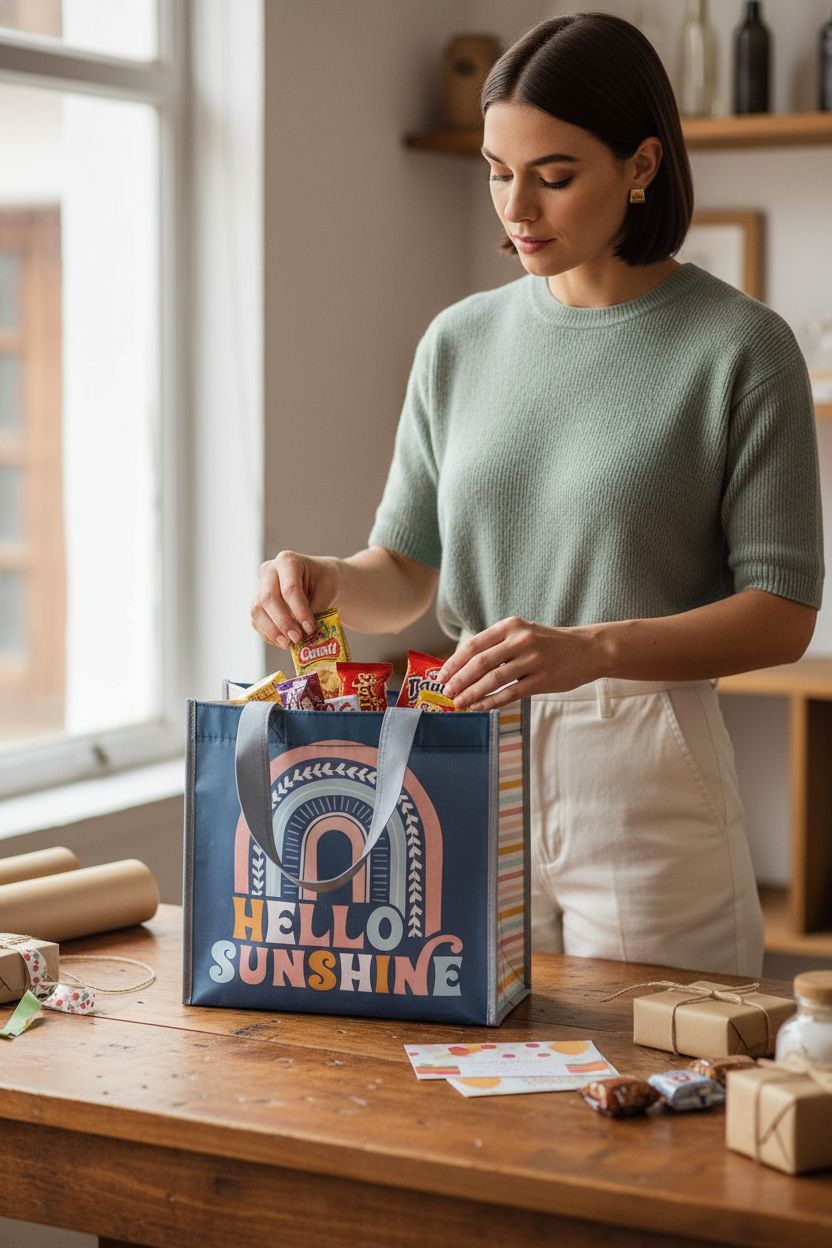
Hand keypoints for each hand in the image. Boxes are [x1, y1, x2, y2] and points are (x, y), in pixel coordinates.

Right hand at [250, 550, 340, 648]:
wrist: (317, 579)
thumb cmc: (323, 582)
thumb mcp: (327, 589)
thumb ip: (316, 607)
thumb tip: (305, 632)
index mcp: (288, 561)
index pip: (290, 588)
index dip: (299, 611)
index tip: (310, 628)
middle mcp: (269, 571)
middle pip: (268, 598)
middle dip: (283, 622)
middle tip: (297, 638)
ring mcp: (259, 586)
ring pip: (257, 610)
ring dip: (271, 631)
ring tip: (288, 644)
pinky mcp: (257, 602)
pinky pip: (256, 620)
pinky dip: (268, 634)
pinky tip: (282, 642)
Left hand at [437, 616, 605, 710]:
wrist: (588, 649)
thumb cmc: (549, 644)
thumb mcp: (523, 633)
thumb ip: (497, 646)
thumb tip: (463, 667)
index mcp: (511, 626)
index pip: (474, 645)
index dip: (454, 662)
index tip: (441, 675)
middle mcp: (520, 640)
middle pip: (480, 662)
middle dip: (459, 679)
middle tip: (446, 692)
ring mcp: (533, 660)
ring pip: (493, 679)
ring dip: (471, 693)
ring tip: (458, 703)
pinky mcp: (542, 679)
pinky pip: (510, 693)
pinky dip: (490, 702)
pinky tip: (478, 707)